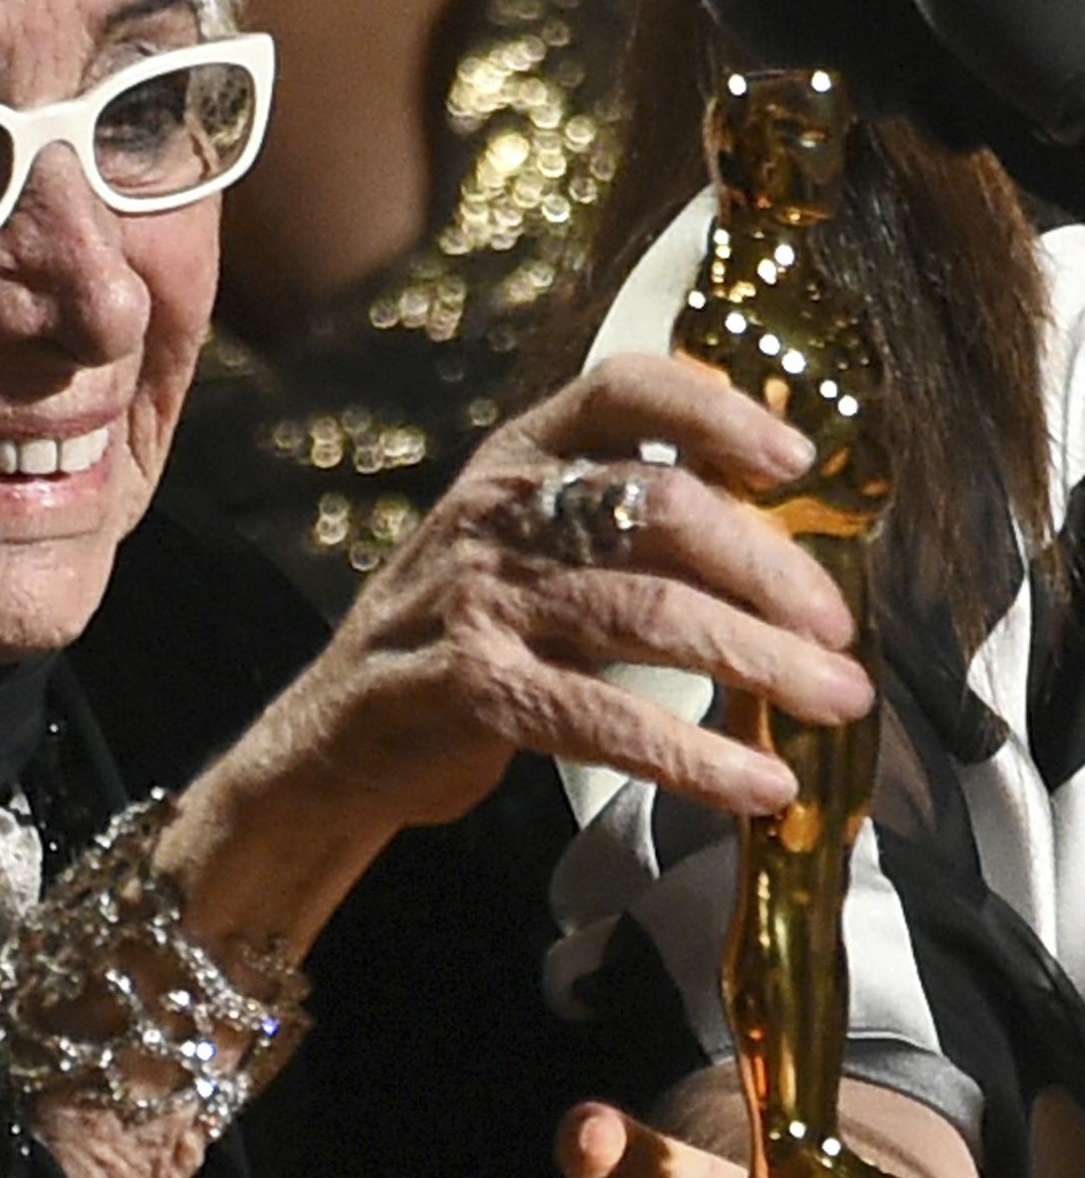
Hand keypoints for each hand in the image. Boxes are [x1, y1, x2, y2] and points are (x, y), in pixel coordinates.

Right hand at [326, 351, 875, 830]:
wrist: (336, 733)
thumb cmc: (462, 635)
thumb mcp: (525, 550)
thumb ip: (624, 529)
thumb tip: (787, 543)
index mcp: (516, 459)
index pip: (619, 391)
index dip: (715, 412)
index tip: (797, 460)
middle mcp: (495, 512)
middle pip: (659, 509)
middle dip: (769, 569)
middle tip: (840, 630)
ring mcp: (478, 599)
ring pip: (646, 614)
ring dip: (760, 663)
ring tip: (838, 704)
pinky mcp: (473, 689)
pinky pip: (603, 717)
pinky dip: (694, 759)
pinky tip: (759, 787)